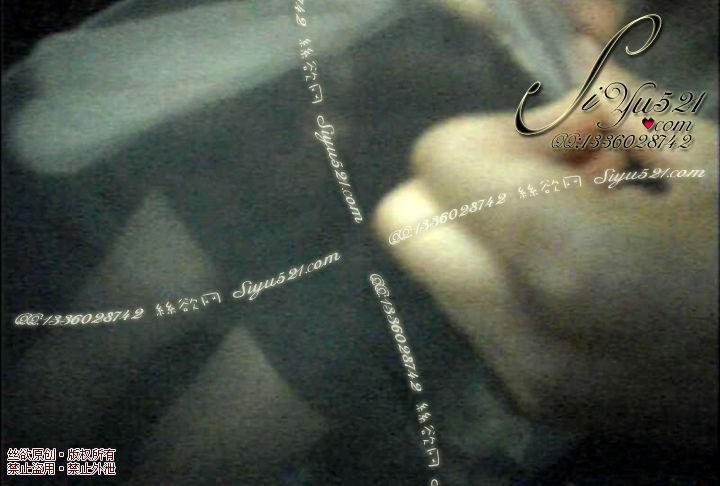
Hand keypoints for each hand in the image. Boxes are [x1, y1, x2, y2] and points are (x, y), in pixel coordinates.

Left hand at [373, 87, 717, 448]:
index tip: (559, 141)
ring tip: (576, 224)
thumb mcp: (709, 159)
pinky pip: (473, 313)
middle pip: (405, 223)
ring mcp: (519, 375)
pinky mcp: (531, 402)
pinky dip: (505, 280)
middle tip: (548, 177)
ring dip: (486, 232)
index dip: (492, 132)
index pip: (436, 161)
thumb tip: (554, 75)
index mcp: (563, 256)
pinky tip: (578, 274)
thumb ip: (609, 103)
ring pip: (433, 269)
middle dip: (465, 184)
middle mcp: (519, 328)